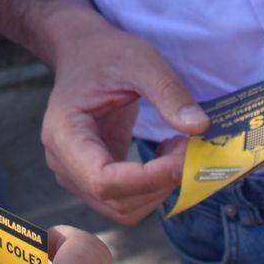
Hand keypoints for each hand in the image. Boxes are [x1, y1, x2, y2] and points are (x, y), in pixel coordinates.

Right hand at [41, 20, 207, 224]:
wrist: (82, 53)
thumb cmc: (106, 53)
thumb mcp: (140, 60)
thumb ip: (168, 93)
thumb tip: (200, 128)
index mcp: (65, 133)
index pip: (104, 181)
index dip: (147, 179)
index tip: (183, 159)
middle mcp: (63, 163)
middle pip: (117, 203)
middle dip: (160, 183)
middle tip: (189, 147)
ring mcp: (76, 175)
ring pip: (124, 210)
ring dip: (160, 188)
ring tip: (178, 149)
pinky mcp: (93, 179)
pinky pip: (127, 201)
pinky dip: (154, 187)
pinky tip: (167, 156)